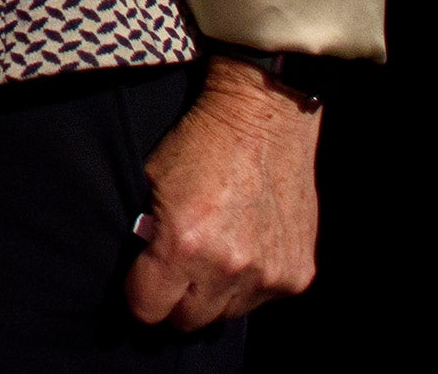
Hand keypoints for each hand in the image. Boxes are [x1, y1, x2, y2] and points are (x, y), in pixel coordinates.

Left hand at [124, 59, 322, 330]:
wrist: (264, 115)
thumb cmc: (201, 142)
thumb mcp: (152, 183)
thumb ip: (146, 234)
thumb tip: (141, 270)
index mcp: (182, 246)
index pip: (148, 309)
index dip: (140, 294)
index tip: (143, 279)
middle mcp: (227, 268)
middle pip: (187, 322)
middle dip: (176, 300)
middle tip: (178, 271)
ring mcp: (267, 274)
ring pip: (227, 314)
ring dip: (216, 293)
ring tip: (215, 252)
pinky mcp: (297, 273)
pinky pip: (262, 298)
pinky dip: (252, 282)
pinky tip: (248, 245)